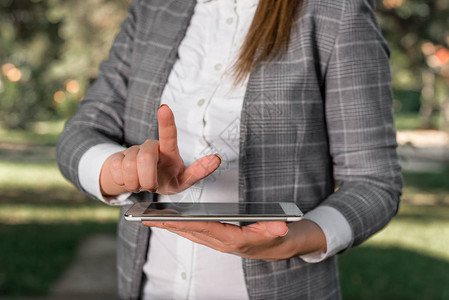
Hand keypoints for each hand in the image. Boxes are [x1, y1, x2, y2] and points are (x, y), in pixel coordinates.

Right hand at [100, 104, 221, 195]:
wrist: (139, 185)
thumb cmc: (165, 179)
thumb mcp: (182, 180)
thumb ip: (198, 171)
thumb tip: (217, 158)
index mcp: (168, 150)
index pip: (168, 134)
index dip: (166, 122)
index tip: (164, 109)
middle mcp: (150, 146)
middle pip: (144, 159)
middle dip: (147, 179)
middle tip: (151, 186)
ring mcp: (132, 150)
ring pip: (128, 167)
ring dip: (136, 183)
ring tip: (141, 183)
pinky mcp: (116, 158)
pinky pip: (116, 171)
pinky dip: (124, 182)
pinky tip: (129, 180)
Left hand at [142, 219, 326, 260]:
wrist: (279, 247)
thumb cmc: (276, 236)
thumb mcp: (279, 231)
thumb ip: (277, 228)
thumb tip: (280, 226)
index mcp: (233, 239)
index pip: (205, 228)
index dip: (185, 223)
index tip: (166, 219)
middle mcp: (222, 242)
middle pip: (191, 232)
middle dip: (168, 225)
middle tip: (146, 218)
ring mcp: (219, 243)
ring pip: (190, 234)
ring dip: (171, 227)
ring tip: (151, 218)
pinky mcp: (218, 240)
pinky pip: (196, 234)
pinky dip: (181, 228)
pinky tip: (171, 221)